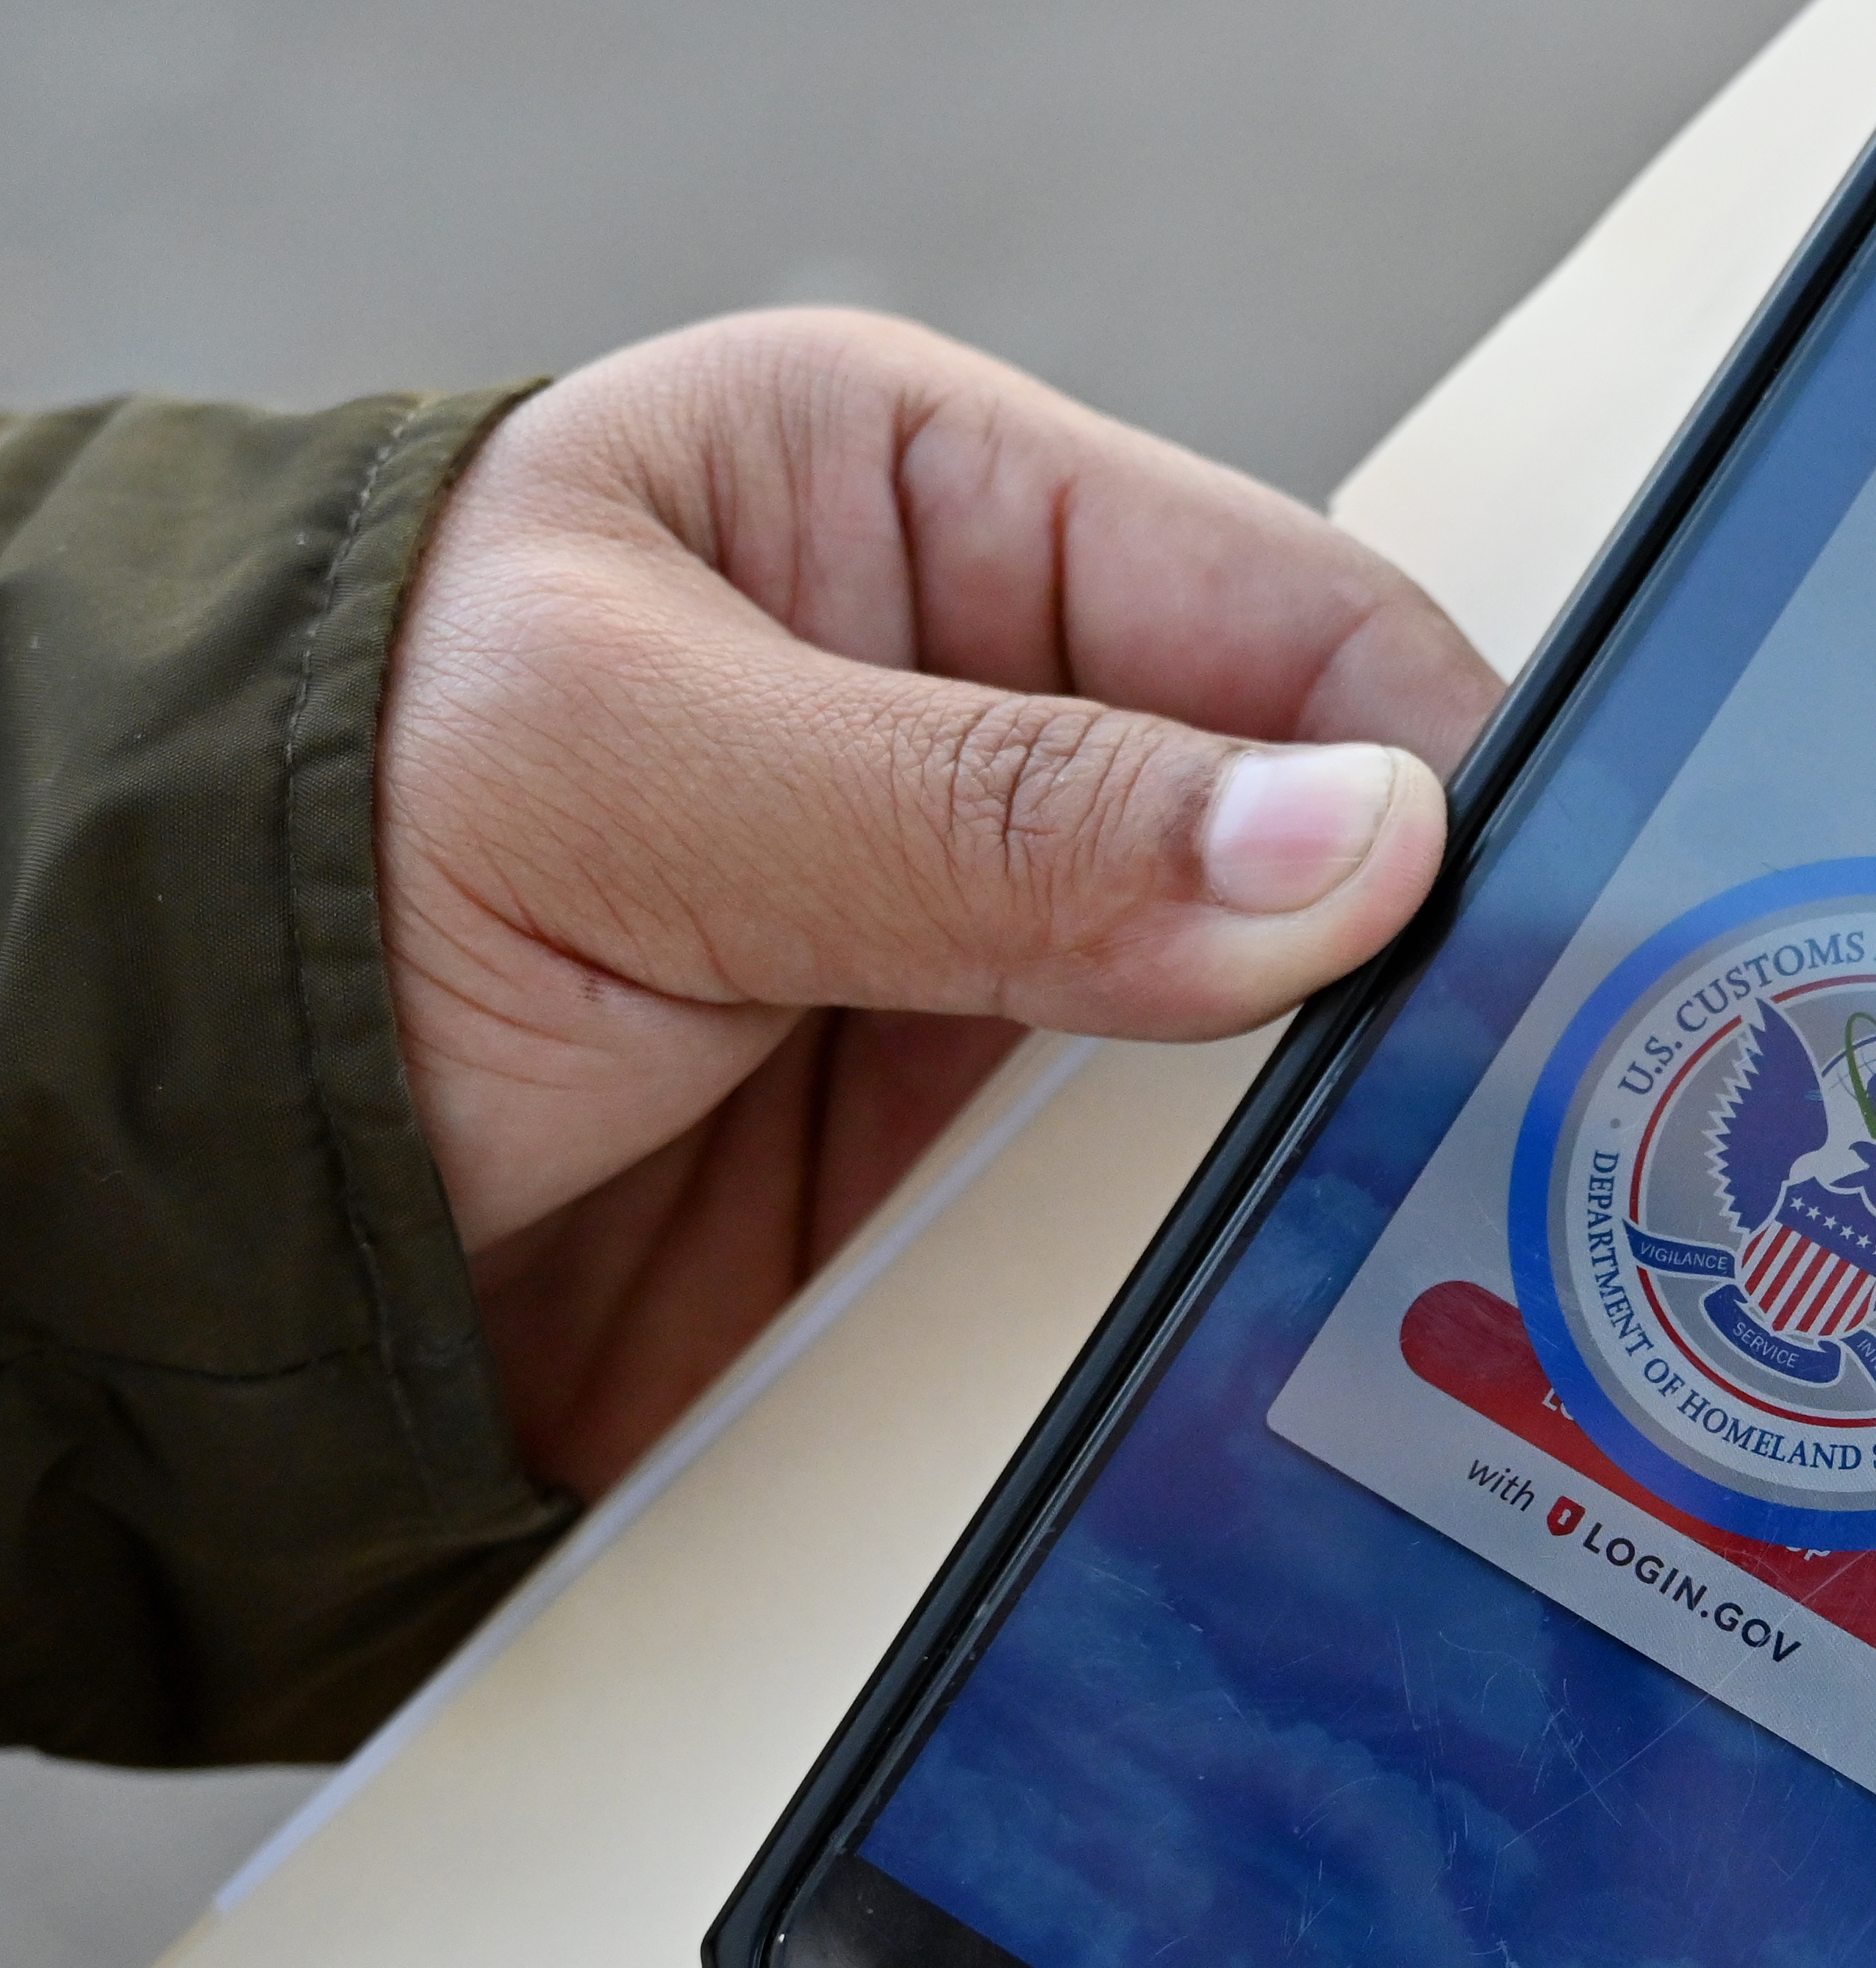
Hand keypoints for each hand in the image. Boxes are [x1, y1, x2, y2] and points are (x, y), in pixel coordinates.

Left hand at [378, 309, 1500, 1494]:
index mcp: (924, 521)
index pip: (1283, 610)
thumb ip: (996, 808)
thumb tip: (1345, 843)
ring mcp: (994, 977)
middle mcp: (993, 744)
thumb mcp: (632, 765)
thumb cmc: (300, 841)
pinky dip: (1209, 1278)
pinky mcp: (965, 1183)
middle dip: (1390, 969)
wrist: (117, 1183)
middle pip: (1310, 847)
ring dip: (1307, 1144)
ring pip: (1265, 1053)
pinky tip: (1254, 1316)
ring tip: (1388, 1232)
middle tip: (1490, 1100)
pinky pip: (1156, 1224)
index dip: (1426, 754)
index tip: (1515, 916)